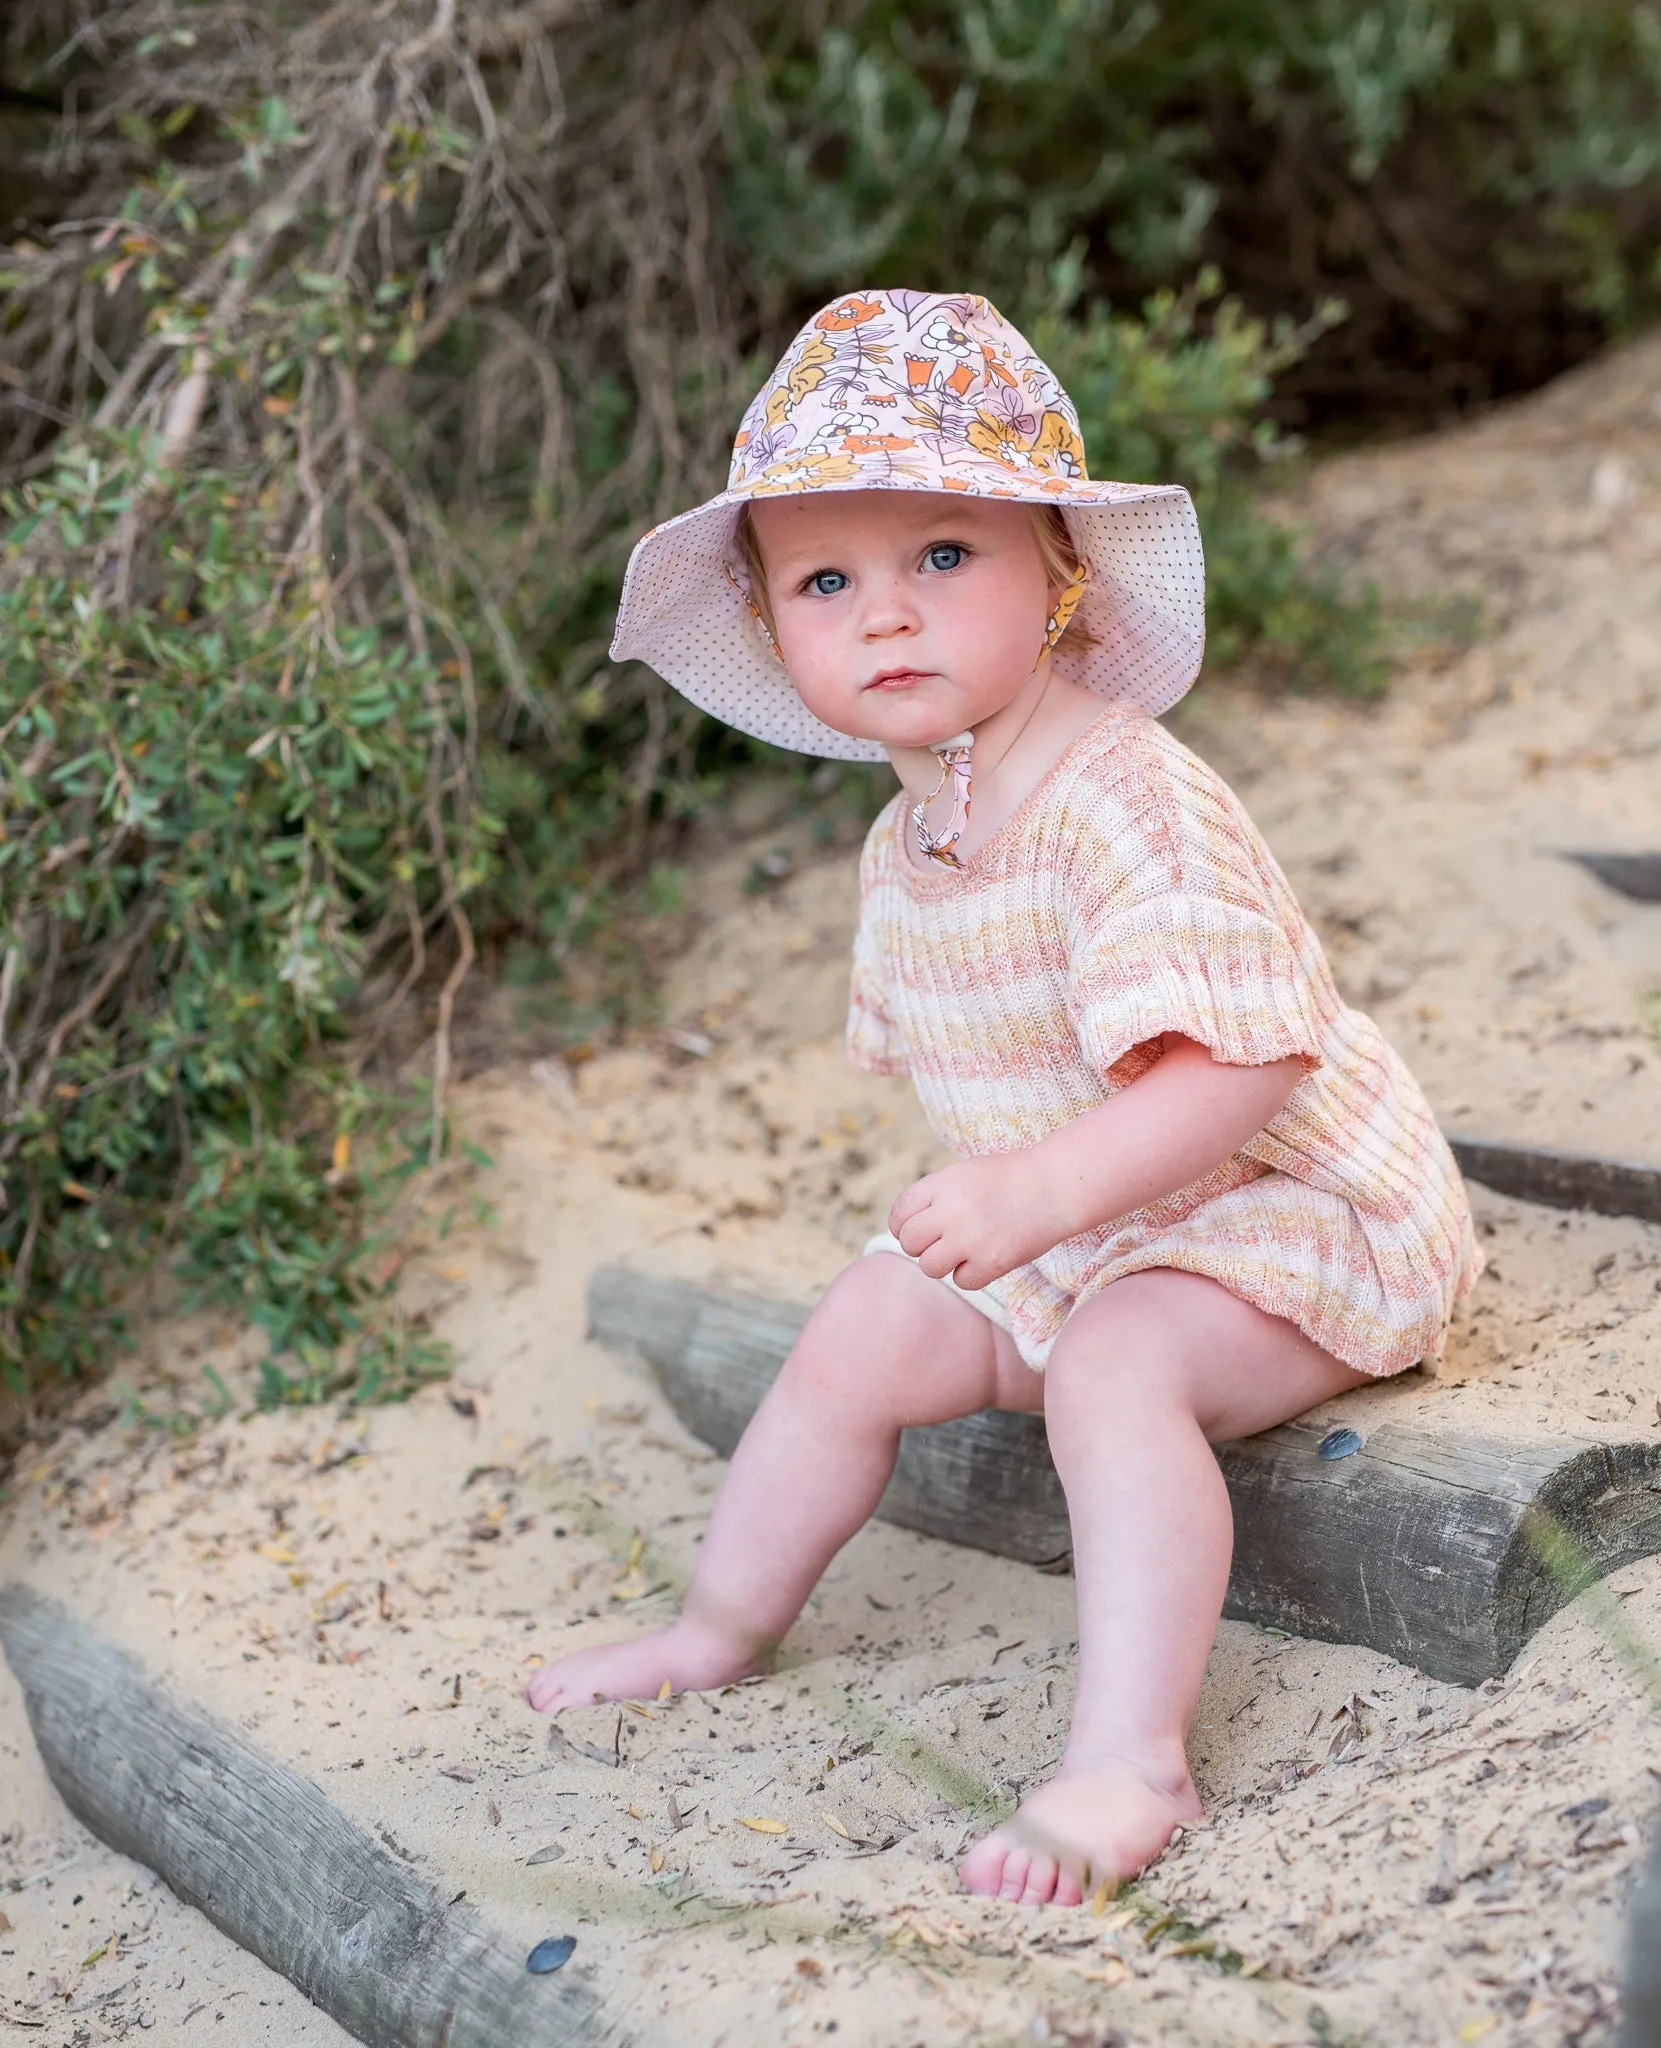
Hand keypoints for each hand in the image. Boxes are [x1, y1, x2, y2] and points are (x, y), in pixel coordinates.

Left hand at [888, 1151, 1071, 1290]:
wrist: (1053, 1187)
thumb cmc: (1007, 1180)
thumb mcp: (963, 1174)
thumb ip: (933, 1197)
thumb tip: (903, 1230)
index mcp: (941, 1184)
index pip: (900, 1214)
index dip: (903, 1225)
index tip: (918, 1229)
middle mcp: (951, 1211)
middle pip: (910, 1242)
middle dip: (923, 1245)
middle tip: (944, 1241)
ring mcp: (970, 1238)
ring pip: (930, 1266)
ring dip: (943, 1263)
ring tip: (963, 1251)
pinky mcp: (991, 1262)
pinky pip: (962, 1281)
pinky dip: (971, 1274)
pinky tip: (986, 1258)